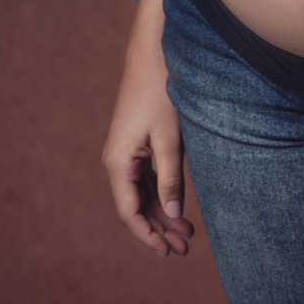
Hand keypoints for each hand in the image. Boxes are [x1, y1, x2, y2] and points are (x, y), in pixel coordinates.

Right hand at [102, 0, 193, 258]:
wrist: (153, 52)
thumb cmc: (160, 90)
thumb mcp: (169, 137)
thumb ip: (171, 177)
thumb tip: (173, 213)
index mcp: (118, 161)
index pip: (129, 211)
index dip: (148, 234)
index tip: (167, 250)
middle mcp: (117, 160)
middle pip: (135, 206)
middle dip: (159, 228)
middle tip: (185, 247)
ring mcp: (127, 152)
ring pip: (142, 193)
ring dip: (162, 213)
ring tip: (187, 234)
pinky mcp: (138, 143)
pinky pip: (146, 178)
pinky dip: (161, 194)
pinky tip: (179, 207)